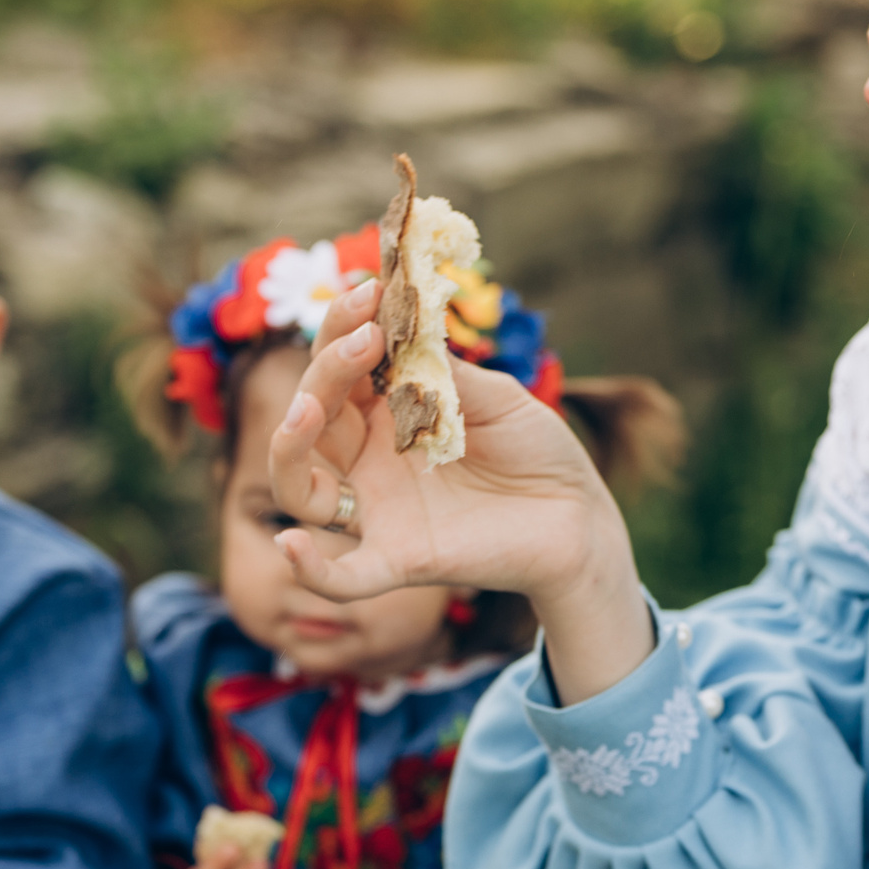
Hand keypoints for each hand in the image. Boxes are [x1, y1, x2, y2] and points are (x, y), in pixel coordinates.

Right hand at [269, 280, 653, 702]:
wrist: (578, 516)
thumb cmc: (536, 450)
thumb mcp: (496, 397)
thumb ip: (445, 372)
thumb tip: (403, 324)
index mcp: (384, 412)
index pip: (338, 367)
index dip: (342, 327)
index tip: (371, 291)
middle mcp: (367, 459)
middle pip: (311, 416)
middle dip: (326, 371)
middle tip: (364, 338)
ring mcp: (376, 511)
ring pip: (299, 487)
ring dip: (290, 446)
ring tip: (307, 410)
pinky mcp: (398, 560)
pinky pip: (342, 576)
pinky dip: (309, 569)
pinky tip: (290, 547)